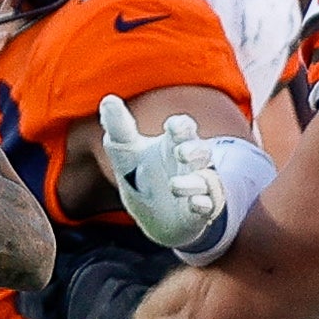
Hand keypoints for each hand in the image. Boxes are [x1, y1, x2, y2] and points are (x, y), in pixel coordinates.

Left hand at [101, 95, 221, 250]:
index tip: (172, 127)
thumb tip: (108, 100)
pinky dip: (203, 204)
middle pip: (202, 150)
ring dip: (193, 182)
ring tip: (173, 186)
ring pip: (206, 179)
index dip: (181, 126)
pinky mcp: (201, 209)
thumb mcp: (125, 153)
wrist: (152, 218)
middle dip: (194, 150)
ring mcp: (198, 186)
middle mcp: (191, 163)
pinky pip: (209, 205)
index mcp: (173, 143)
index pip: (184, 128)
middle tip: (180, 153)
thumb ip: (119, 128)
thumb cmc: (141, 176)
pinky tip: (195, 204)